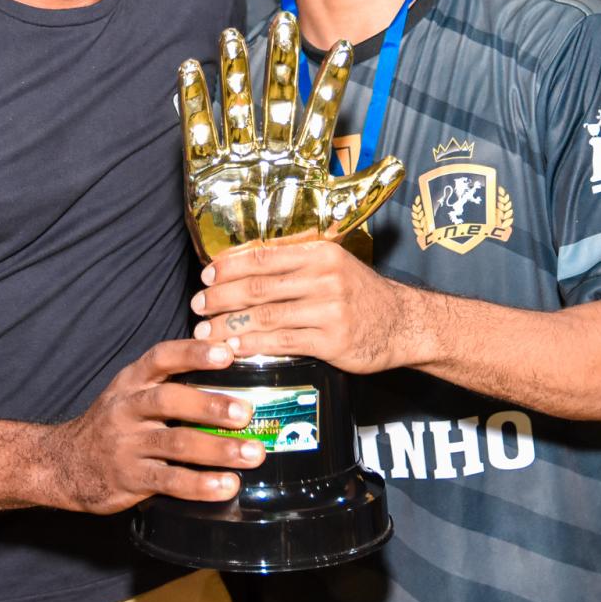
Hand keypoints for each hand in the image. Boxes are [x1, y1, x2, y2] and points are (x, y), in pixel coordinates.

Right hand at [50, 340, 265, 513]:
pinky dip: (201, 484)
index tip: (227, 352)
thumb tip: (230, 368)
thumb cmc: (112, 424)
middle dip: (210, 406)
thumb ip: (168, 382)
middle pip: (169, 401)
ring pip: (175, 443)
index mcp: (131, 381)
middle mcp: (127, 409)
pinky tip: (227, 486)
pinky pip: (169, 481)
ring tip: (252, 454)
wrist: (64, 464)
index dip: (193, 353)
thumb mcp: (130, 393)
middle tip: (246, 413)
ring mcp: (126, 445)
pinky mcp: (130, 479)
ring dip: (218, 449)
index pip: (161, 358)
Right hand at [179, 13, 403, 260]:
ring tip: (231, 35)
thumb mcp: (338, 217)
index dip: (332, 80)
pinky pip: (199, 133)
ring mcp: (239, 157)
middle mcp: (272, 149)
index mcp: (304, 156)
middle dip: (281, 60)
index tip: (344, 46)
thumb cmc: (297, 246)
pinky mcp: (206, 172)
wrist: (258, 277)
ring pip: (239, 106)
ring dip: (235, 72)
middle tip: (284, 21)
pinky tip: (190, 71)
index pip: (321, 109)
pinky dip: (194, 103)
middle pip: (277, 96)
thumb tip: (399, 163)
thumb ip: (366, 190)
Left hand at [192, 240, 414, 373]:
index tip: (206, 276)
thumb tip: (242, 264)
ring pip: (266, 317)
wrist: (403, 323)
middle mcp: (325, 278)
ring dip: (229, 325)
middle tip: (197, 306)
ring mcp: (329, 310)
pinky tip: (235, 348)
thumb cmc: (360, 294)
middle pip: (259, 287)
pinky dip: (253, 345)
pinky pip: (283, 343)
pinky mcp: (332, 341)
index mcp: (320, 253)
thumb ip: (295, 263)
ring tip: (206, 332)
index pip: (263, 256)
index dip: (229, 267)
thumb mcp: (333, 265)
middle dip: (221, 298)